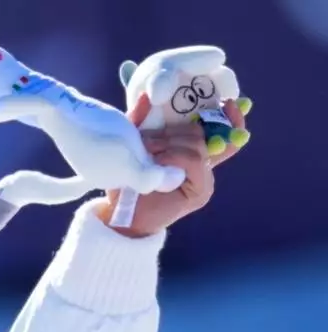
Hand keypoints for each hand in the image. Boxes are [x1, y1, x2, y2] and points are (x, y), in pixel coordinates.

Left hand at [96, 94, 249, 236]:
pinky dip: (174, 157)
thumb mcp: (131, 146)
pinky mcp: (201, 191)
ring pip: (197, 145)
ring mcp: (204, 178)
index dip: (227, 115)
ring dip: (169, 144)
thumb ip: (140, 122)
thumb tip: (147, 96)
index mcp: (190, 152)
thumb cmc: (125, 182)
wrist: (121, 216)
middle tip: (147, 141)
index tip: (229, 101)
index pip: (220, 130)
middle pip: (202, 132)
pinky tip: (158, 163)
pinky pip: (194, 161)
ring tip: (148, 154)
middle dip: (173, 131)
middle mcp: (202, 164)